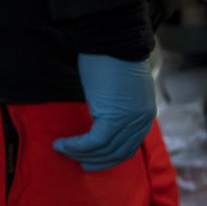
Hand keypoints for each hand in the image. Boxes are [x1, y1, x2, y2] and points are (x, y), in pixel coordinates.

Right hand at [53, 53, 155, 171]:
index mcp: (145, 114)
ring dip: (80, 153)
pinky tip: (61, 143)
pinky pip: (93, 142)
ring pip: (104, 150)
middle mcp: (141, 121)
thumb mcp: (121, 88)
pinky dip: (76, 146)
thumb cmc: (112, 58)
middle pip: (118, 152)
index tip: (91, 159)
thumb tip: (101, 117)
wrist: (112, 42)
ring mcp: (129, 121)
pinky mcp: (113, 118)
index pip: (129, 146)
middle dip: (96, 161)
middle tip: (79, 163)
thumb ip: (117, 106)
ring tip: (62, 150)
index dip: (109, 157)